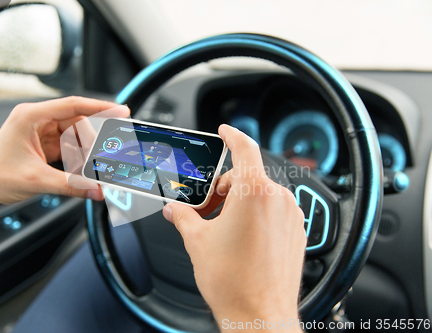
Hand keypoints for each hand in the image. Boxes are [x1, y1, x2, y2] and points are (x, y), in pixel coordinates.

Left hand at [0, 97, 128, 208]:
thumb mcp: (36, 180)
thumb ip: (71, 185)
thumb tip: (96, 189)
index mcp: (31, 117)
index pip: (73, 105)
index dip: (100, 107)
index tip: (120, 110)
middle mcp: (36, 120)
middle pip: (77, 122)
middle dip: (92, 140)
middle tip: (104, 155)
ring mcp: (40, 132)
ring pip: (74, 135)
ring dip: (84, 151)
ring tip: (89, 167)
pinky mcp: (43, 144)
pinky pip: (68, 146)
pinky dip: (77, 157)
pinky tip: (80, 169)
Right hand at [163, 124, 305, 330]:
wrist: (259, 316)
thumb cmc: (234, 282)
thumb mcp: (198, 241)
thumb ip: (184, 217)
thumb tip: (175, 210)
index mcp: (254, 193)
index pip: (245, 149)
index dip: (233, 135)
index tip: (226, 131)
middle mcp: (277, 200)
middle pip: (247, 176)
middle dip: (224, 188)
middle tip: (206, 209)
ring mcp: (291, 216)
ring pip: (261, 195)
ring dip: (240, 203)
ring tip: (223, 228)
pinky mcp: (297, 232)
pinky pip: (274, 211)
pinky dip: (256, 215)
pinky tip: (242, 237)